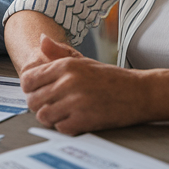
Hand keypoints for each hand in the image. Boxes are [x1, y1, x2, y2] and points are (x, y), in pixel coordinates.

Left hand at [20, 36, 150, 134]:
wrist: (140, 92)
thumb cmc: (111, 78)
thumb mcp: (84, 61)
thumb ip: (59, 53)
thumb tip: (41, 40)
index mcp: (66, 66)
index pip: (28, 79)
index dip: (30, 88)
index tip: (39, 91)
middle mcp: (68, 82)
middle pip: (32, 100)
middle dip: (39, 105)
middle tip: (52, 105)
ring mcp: (76, 102)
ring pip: (43, 116)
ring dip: (51, 117)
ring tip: (62, 113)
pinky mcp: (84, 120)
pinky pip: (60, 128)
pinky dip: (65, 127)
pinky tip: (75, 120)